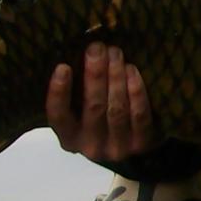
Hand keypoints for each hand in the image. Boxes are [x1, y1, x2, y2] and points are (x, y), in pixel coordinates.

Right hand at [48, 42, 159, 165]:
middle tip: (97, 48)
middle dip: (95, 74)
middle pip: (93, 107)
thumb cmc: (99, 123)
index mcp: (69, 139)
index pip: (59, 116)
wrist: (132, 152)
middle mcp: (91, 146)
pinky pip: (139, 114)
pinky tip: (131, 70)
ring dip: (116, 77)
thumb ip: (75, 94)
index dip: (59, 92)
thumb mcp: (80, 115)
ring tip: (115, 54)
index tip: (63, 66)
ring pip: (117, 108)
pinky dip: (136, 90)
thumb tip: (77, 56)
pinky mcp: (141, 144)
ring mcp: (117, 148)